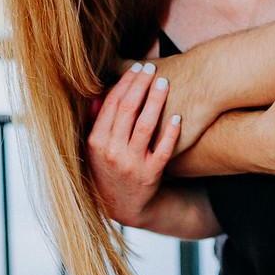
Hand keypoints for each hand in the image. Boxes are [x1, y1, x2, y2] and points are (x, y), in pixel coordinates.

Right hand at [85, 61, 182, 227]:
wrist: (124, 206)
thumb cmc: (110, 169)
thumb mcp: (96, 149)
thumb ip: (97, 122)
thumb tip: (98, 93)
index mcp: (97, 142)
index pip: (112, 104)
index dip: (125, 83)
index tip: (137, 67)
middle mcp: (112, 152)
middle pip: (128, 110)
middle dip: (141, 85)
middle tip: (152, 68)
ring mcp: (132, 164)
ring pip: (145, 126)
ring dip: (156, 101)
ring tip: (165, 82)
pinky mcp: (150, 175)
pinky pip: (163, 149)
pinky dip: (170, 132)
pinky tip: (178, 116)